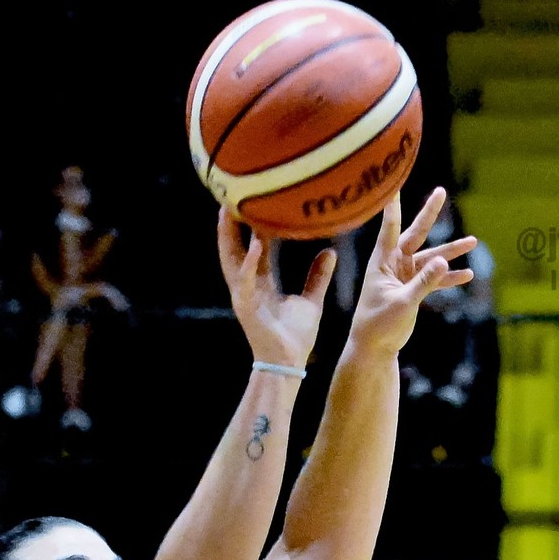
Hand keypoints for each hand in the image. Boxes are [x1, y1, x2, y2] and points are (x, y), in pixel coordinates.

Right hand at [217, 208, 335, 369]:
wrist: (289, 363)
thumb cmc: (296, 337)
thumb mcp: (311, 300)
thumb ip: (317, 276)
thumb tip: (330, 252)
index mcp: (262, 283)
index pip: (256, 247)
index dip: (254, 225)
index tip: (257, 202)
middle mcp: (248, 285)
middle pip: (235, 248)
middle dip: (231, 224)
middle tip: (232, 195)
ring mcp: (244, 295)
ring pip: (232, 259)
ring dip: (229, 236)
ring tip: (229, 210)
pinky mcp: (245, 307)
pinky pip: (245, 280)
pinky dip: (249, 262)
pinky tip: (254, 245)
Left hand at [349, 187, 478, 359]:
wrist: (374, 348)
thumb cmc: (378, 325)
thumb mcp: (402, 303)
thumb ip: (423, 282)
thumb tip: (444, 260)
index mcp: (382, 262)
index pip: (390, 229)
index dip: (393, 207)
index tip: (394, 185)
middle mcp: (393, 264)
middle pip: (415, 234)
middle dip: (429, 214)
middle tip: (441, 191)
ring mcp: (404, 276)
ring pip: (431, 258)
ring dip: (450, 251)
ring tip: (473, 241)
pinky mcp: (413, 289)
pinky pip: (434, 279)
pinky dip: (449, 277)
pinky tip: (467, 274)